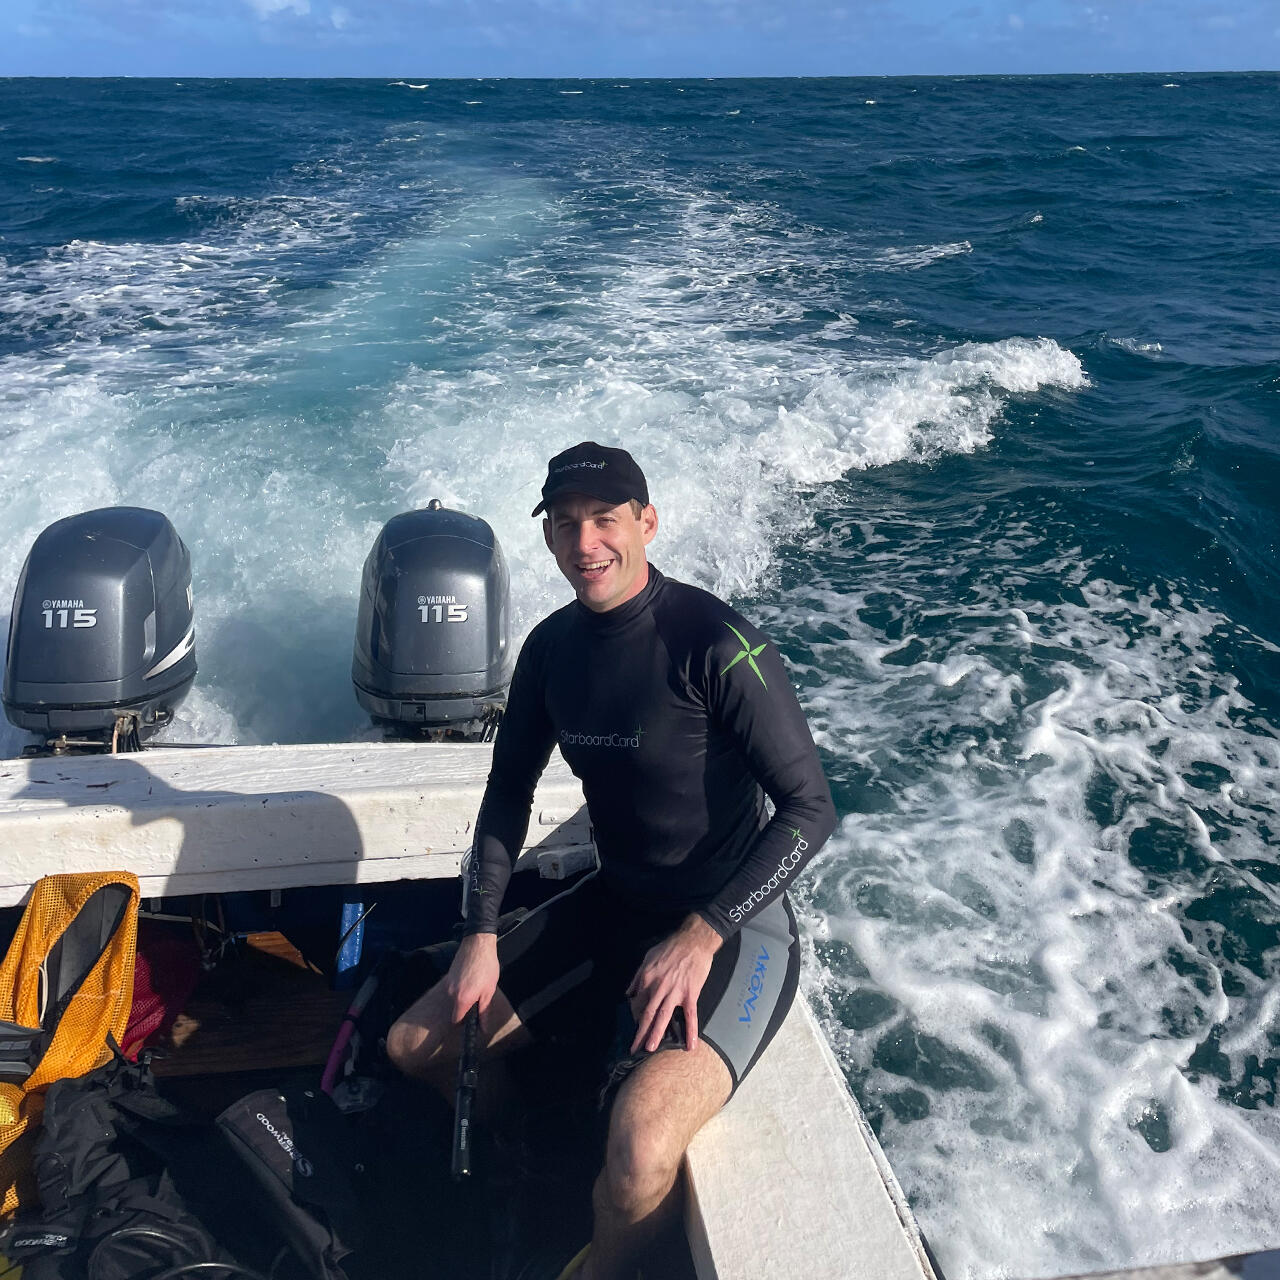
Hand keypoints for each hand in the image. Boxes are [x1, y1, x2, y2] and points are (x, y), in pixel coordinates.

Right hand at [446, 932, 499, 1027]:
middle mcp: (451, 993)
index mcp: (462, 999)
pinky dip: (462, 988)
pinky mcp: (449, 976)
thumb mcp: (489, 990)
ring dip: (464, 996)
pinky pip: (454, 988)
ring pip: (455, 998)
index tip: (473, 1019)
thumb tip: (484, 1027)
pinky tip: (472, 979)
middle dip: (466, 1008)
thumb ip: (484, 1011)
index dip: (465, 1022)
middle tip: (479, 998)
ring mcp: (448, 983)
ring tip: (477, 985)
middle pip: (455, 1009)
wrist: (478, 943)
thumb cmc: (486, 966)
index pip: (456, 1021)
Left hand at [626, 914, 721, 1053]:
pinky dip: (690, 1031)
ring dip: (656, 1034)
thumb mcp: (648, 957)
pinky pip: (690, 1016)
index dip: (634, 1016)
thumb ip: (637, 977)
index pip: (637, 1002)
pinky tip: (690, 1045)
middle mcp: (658, 987)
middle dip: (639, 1032)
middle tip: (634, 1048)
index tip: (634, 1027)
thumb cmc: (671, 947)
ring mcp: (675, 992)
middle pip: (646, 1014)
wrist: (694, 940)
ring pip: (663, 1016)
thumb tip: (629, 993)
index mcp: (647, 978)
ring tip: (650, 1049)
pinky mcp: (690, 994)